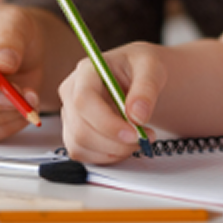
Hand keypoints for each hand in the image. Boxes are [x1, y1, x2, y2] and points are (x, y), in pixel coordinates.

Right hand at [58, 41, 166, 163]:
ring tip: (138, 139)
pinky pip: (84, 154)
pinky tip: (125, 144)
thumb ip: (146, 88)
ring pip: (80, 145)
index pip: (84, 100)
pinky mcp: (74, 133)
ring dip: (113, 151)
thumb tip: (137, 115)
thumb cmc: (141, 67)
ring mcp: (71, 114)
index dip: (106, 122)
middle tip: (142, 138)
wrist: (139, 76)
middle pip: (81, 128)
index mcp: (87, 70)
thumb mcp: (152, 67)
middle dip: (114, 141)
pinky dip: (107, 156)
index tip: (133, 132)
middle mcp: (72, 92)